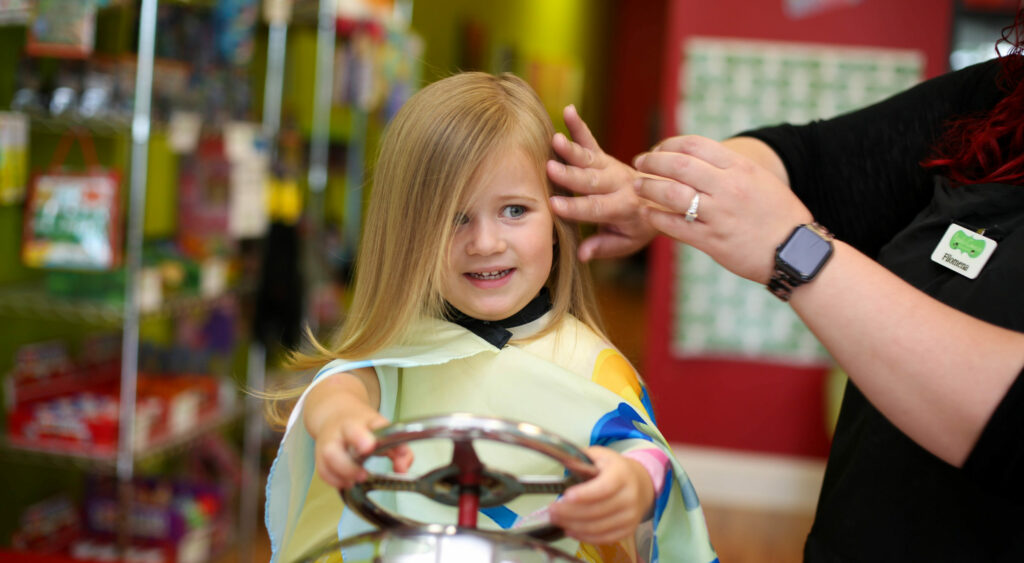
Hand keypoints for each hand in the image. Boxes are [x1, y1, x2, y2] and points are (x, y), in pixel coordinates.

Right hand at [307, 388, 412, 489]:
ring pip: (328, 457)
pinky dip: (335, 480)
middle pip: (341, 440)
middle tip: (364, 471)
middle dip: (350, 461)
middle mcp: (342, 430)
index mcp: (360, 421)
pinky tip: (348, 482)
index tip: (370, 446)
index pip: (365, 425)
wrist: (334, 415)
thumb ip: (400, 449)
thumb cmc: (362, 426)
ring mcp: (329, 442)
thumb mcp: (384, 431)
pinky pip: (323, 471)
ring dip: (343, 472)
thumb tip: (402, 469)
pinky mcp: (320, 457)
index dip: (364, 437)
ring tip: (358, 479)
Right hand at [548, 104, 657, 260]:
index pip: (596, 209)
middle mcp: (617, 184)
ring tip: (554, 139)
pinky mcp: (605, 157)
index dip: (575, 208)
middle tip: (550, 169)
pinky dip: (579, 126)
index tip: (554, 205)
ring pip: (588, 159)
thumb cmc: (640, 225)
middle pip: (590, 180)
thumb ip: (604, 247)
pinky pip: (591, 141)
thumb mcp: (627, 242)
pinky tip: (568, 111)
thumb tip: (581, 254)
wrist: (663, 197)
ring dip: (571, 149)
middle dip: (569, 175)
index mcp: (623, 208)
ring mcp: (610, 168)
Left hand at [549, 446, 653, 544]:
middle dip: (570, 512)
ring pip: (598, 527)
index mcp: (622, 475)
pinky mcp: (627, 530)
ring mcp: (630, 516)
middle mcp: (630, 496)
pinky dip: (584, 536)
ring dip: (573, 525)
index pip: (604, 487)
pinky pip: (603, 538)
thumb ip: (581, 458)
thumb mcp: (600, 455)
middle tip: (551, 510)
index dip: (585, 494)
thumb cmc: (614, 469)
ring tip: (557, 520)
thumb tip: (561, 462)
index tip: (566, 496)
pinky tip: (570, 529)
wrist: (640, 484)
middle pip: (597, 510)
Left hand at [634, 135, 812, 283]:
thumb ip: (730, 169)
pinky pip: (675, 226)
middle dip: (652, 162)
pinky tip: (648, 214)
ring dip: (648, 188)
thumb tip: (696, 159)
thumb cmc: (779, 215)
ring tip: (637, 187)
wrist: (796, 253)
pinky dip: (656, 217)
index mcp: (741, 168)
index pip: (695, 145)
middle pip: (678, 165)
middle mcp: (728, 187)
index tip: (658, 149)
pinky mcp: (712, 241)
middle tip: (639, 163)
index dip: (669, 144)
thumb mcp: (760, 180)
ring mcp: (719, 215)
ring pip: (671, 193)